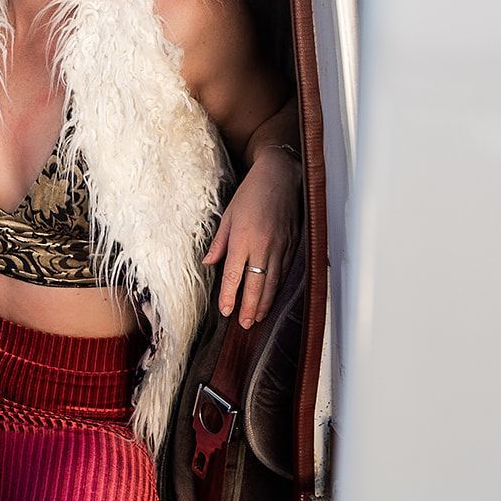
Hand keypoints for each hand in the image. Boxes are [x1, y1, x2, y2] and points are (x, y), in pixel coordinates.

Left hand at [202, 149, 301, 328]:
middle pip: (256, 285)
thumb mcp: (228, 215)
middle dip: (250, 307)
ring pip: (273, 282)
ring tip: (258, 318)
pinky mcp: (292, 245)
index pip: (234, 275)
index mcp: (242, 238)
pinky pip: (284, 271)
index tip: (225, 310)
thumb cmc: (251, 193)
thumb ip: (219, 243)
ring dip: (266, 302)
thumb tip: (208, 263)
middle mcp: (263, 245)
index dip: (230, 296)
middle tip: (244, 324)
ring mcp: (280, 246)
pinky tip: (272, 297)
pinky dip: (278, 287)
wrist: (280, 176)